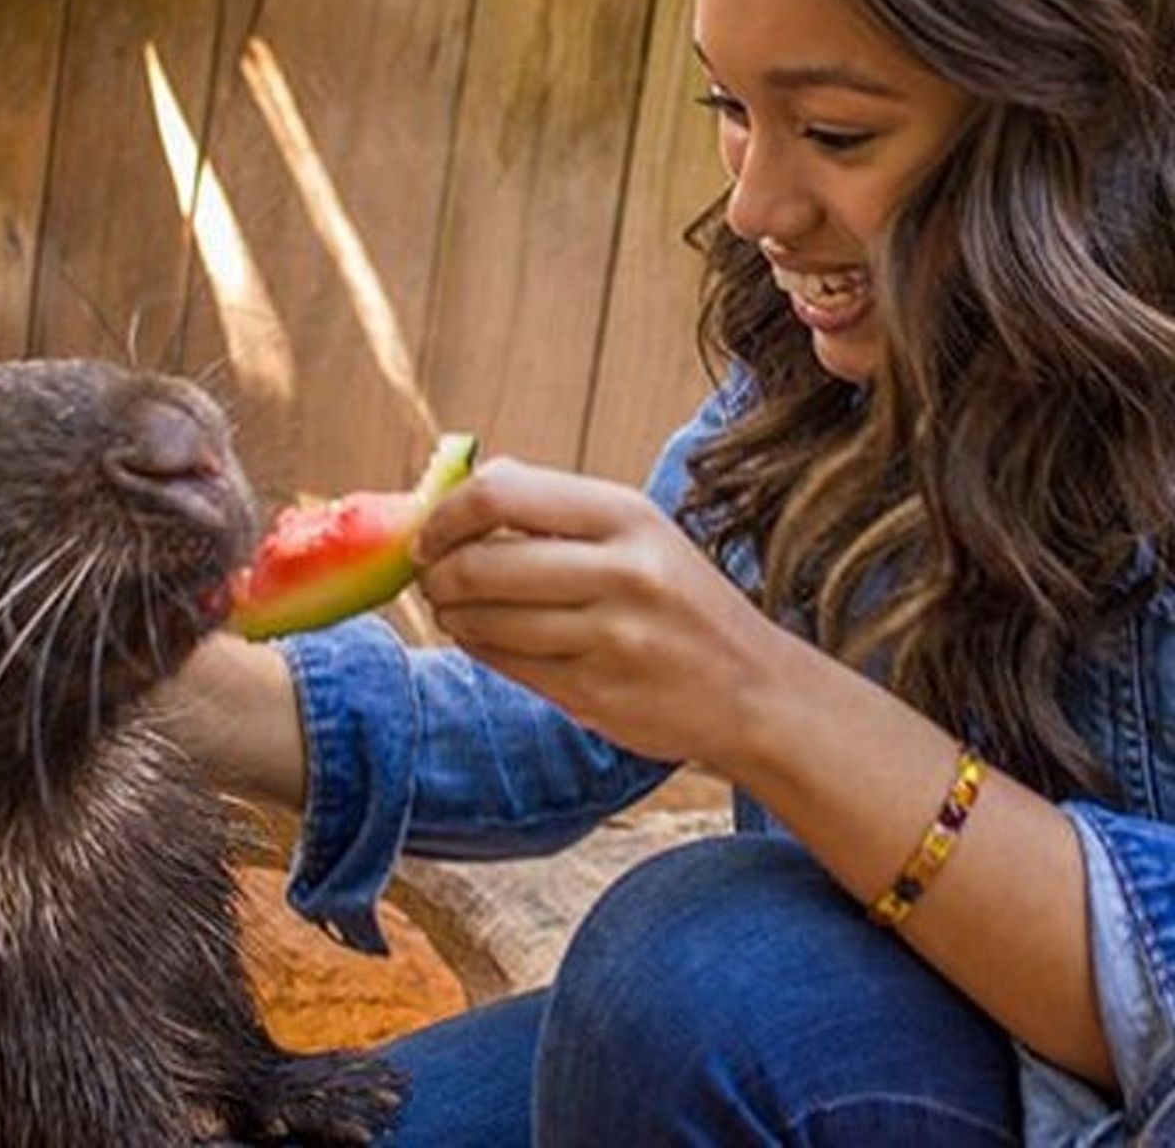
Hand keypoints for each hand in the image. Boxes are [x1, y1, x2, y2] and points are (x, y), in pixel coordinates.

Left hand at [414, 457, 777, 765]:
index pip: (499, 495)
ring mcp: (611, 639)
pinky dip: (478, 649)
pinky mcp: (596, 696)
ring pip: (485, 621)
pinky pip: (506, 665)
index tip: (427, 533)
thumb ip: (554, 508)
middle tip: (430, 578)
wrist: (756, 691)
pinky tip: (485, 639)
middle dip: (436, 574)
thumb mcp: (639, 531)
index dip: (445, 515)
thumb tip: (463, 486)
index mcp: (627, 515)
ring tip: (455, 609)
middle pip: (480, 564)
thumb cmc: (680, 600)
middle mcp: (623, 572)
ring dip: (451, 615)